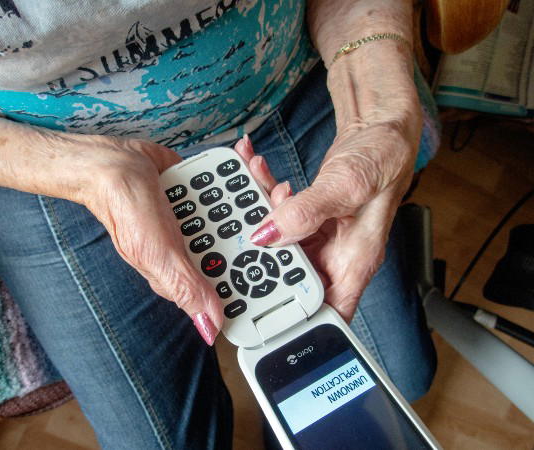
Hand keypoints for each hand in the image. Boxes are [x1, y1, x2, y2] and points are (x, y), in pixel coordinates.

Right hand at [72, 135, 284, 344]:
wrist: (111, 162)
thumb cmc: (126, 209)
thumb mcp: (158, 253)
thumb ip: (186, 287)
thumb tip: (211, 329)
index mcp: (189, 272)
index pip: (234, 284)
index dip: (263, 271)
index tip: (287, 251)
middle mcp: (200, 250)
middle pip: (245, 243)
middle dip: (265, 219)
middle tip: (278, 195)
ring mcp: (203, 222)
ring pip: (242, 212)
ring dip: (253, 189)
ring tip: (258, 168)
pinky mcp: (203, 196)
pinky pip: (228, 188)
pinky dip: (237, 173)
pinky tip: (245, 158)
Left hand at [244, 116, 421, 321]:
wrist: (381, 127)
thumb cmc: (384, 158)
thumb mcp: (347, 186)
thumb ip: (307, 212)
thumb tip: (268, 235)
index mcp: (354, 262)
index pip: (325, 311)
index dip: (295, 319)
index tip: (260, 305)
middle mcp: (336, 255)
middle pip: (290, 277)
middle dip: (263, 252)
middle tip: (247, 227)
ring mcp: (320, 236)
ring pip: (279, 241)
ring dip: (260, 214)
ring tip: (251, 182)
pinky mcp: (309, 216)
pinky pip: (279, 214)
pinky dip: (265, 193)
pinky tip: (256, 169)